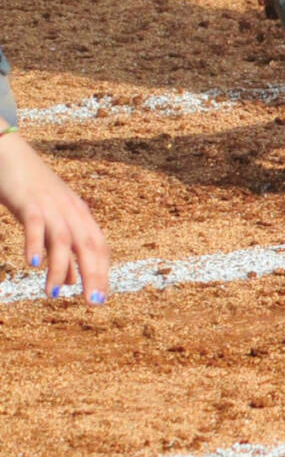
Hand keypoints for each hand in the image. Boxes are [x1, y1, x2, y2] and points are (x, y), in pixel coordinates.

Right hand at [0, 131, 108, 304]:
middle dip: (93, 275)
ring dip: (60, 268)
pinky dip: (35, 244)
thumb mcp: (49, 221)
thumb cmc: (30, 190)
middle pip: (89, 245)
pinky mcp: (30, 201)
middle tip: (94, 303)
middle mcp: (71, 210)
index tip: (100, 299)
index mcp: (79, 214)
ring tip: (53, 295)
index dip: (101, 272)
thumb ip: (59, 250)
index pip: (98, 247)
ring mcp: (52, 205)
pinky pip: (36, 224)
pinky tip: (32, 265)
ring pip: (63, 240)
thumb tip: (68, 282)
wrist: (11, 154)